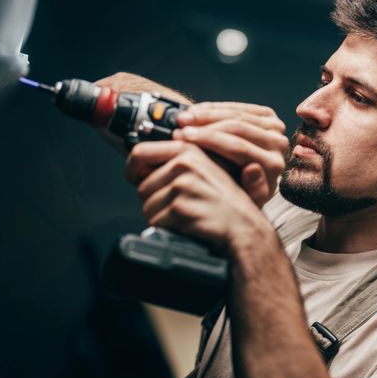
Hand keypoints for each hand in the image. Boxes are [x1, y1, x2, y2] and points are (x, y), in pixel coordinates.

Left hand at [124, 140, 270, 251]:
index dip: (132, 169)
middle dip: (153, 199)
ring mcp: (182, 185)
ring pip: (147, 205)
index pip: (139, 153)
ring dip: (160, 215)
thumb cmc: (225, 201)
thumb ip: (177, 161)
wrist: (244, 226)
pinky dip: (167, 227)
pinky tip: (186, 224)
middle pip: (141, 186)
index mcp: (188, 149)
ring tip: (184, 215)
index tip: (135, 178)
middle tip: (177, 205)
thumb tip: (140, 165)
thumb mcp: (205, 168)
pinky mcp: (180, 208)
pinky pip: (156, 221)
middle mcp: (184, 164)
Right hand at [176, 102, 287, 205]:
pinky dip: (213, 108)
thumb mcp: (243, 200)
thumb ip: (252, 190)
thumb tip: (252, 169)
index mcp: (273, 165)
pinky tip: (194, 111)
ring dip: (205, 114)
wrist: (248, 183)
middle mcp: (279, 144)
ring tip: (181, 117)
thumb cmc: (240, 194)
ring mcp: (275, 127)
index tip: (181, 138)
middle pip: (237, 128)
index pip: (239, 147)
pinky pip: (237, 107)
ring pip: (235, 114)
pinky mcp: (268, 115)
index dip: (208, 140)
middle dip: (203, 125)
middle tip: (178, 126)